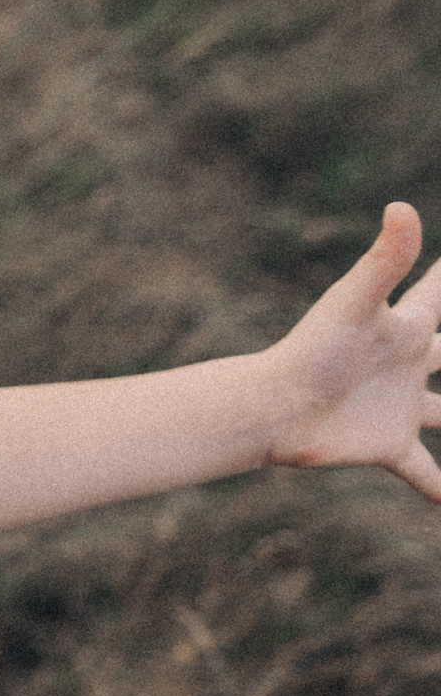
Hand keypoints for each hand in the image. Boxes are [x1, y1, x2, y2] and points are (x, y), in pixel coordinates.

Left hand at [263, 202, 440, 502]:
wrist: (271, 409)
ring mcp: (399, 407)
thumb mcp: (354, 303)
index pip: (440, 294)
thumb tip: (401, 206)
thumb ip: (383, 260)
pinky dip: (440, 488)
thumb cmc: (310, 351)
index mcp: (404, 329)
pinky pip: (425, 471)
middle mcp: (406, 366)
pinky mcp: (388, 445)